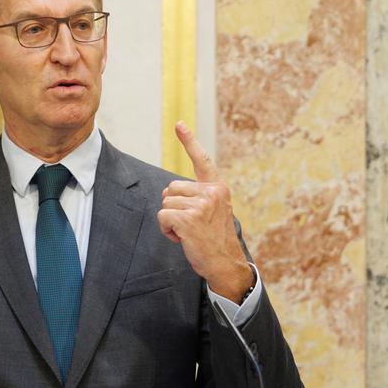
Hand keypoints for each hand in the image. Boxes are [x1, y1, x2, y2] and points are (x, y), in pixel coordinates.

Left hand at [158, 122, 256, 299]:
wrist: (224, 263)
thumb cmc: (214, 239)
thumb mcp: (212, 211)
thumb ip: (197, 197)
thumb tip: (168, 192)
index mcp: (218, 188)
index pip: (202, 160)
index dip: (189, 141)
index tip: (178, 124)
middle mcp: (211, 192)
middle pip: (171, 188)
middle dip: (174, 207)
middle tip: (190, 224)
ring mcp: (200, 205)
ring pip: (166, 203)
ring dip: (170, 220)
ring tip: (188, 232)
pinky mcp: (189, 219)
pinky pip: (163, 217)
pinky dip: (166, 230)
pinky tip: (181, 238)